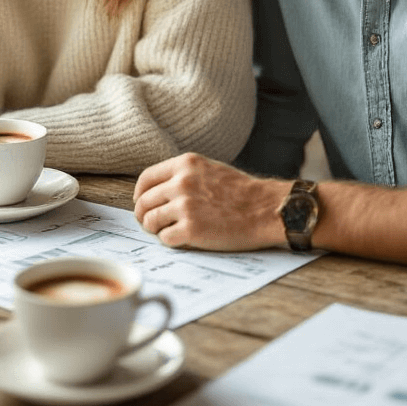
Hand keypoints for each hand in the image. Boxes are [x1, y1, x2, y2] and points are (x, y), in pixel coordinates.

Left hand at [133, 152, 290, 251]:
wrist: (267, 208)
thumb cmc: (241, 192)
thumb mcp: (209, 169)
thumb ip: (183, 175)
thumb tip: (155, 191)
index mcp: (186, 164)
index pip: (146, 179)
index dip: (140, 195)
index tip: (142, 204)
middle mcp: (182, 182)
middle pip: (144, 203)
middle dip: (145, 216)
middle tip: (152, 223)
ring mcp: (185, 206)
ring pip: (150, 221)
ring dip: (157, 229)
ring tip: (170, 230)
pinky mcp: (192, 230)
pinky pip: (165, 238)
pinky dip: (172, 241)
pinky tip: (185, 238)